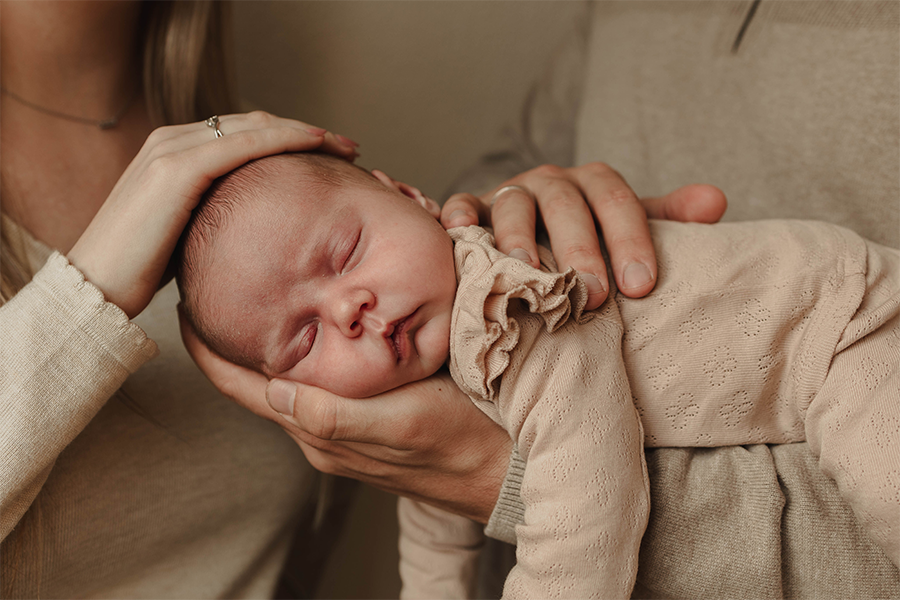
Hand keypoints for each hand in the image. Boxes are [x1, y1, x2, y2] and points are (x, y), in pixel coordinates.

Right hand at [68, 111, 358, 318]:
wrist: (95, 288)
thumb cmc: (142, 271)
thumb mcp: (188, 233)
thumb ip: (215, 215)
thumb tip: (259, 230)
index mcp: (174, 152)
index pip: (243, 134)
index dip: (290, 138)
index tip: (331, 153)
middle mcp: (171, 140)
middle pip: (254, 124)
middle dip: (306, 131)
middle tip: (349, 146)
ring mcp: (171, 149)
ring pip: (254, 127)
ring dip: (305, 132)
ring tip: (345, 145)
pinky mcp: (176, 169)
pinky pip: (242, 144)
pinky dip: (283, 139)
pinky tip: (315, 144)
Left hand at [179, 310, 510, 523]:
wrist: (502, 470)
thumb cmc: (459, 441)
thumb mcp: (402, 422)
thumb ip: (337, 415)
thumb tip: (275, 390)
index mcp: (319, 431)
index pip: (244, 387)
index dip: (209, 350)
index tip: (183, 305)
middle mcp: (322, 431)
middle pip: (258, 381)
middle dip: (232, 340)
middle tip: (217, 286)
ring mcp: (344, 426)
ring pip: (289, 379)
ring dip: (267, 345)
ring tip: (256, 297)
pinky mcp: (368, 418)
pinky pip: (320, 383)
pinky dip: (305, 353)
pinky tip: (315, 327)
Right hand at [441, 162, 726, 309]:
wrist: (529, 240)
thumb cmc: (585, 244)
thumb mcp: (625, 230)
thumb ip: (666, 218)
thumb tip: (717, 202)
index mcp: (593, 185)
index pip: (618, 201)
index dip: (630, 240)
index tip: (641, 287)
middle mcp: (551, 183)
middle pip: (567, 204)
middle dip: (580, 247)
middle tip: (592, 295)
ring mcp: (508, 194)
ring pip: (513, 204)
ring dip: (520, 236)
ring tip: (529, 273)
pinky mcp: (471, 210)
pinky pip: (461, 205)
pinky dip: (459, 215)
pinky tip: (460, 230)